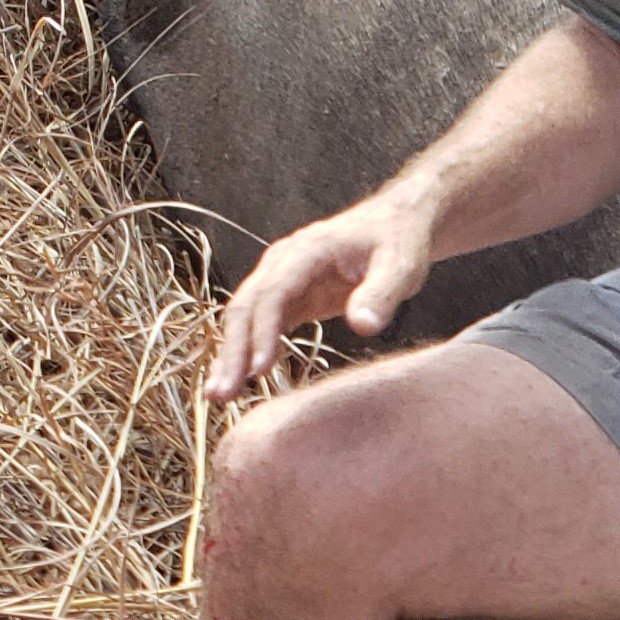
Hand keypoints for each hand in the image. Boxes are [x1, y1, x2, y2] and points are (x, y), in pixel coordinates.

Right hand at [207, 187, 435, 401]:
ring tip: (218, 395)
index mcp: (307, 250)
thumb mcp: (401, 266)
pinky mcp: (289, 297)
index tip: (260, 369)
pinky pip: (259, 325)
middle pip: (246, 306)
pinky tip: (239, 382)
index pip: (274, 293)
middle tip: (222, 393)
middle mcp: (283, 261)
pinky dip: (247, 352)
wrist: (395, 224)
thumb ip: (383, 294)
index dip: (263, 331)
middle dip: (232, 351)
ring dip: (230, 355)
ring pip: (244, 318)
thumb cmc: (399, 242)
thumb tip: (363, 327)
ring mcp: (281, 278)